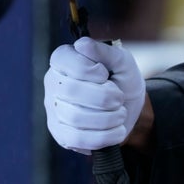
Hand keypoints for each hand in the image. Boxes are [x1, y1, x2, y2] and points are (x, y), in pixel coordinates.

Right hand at [44, 37, 145, 154]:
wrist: (130, 109)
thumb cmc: (122, 80)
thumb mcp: (122, 61)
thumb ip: (105, 51)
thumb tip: (82, 44)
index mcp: (63, 60)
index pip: (65, 61)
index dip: (90, 69)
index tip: (105, 75)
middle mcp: (53, 83)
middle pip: (70, 90)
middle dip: (104, 96)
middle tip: (119, 98)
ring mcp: (54, 110)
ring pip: (75, 117)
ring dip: (107, 118)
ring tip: (120, 113)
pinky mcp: (61, 134)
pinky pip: (77, 139)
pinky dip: (104, 136)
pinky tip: (117, 130)